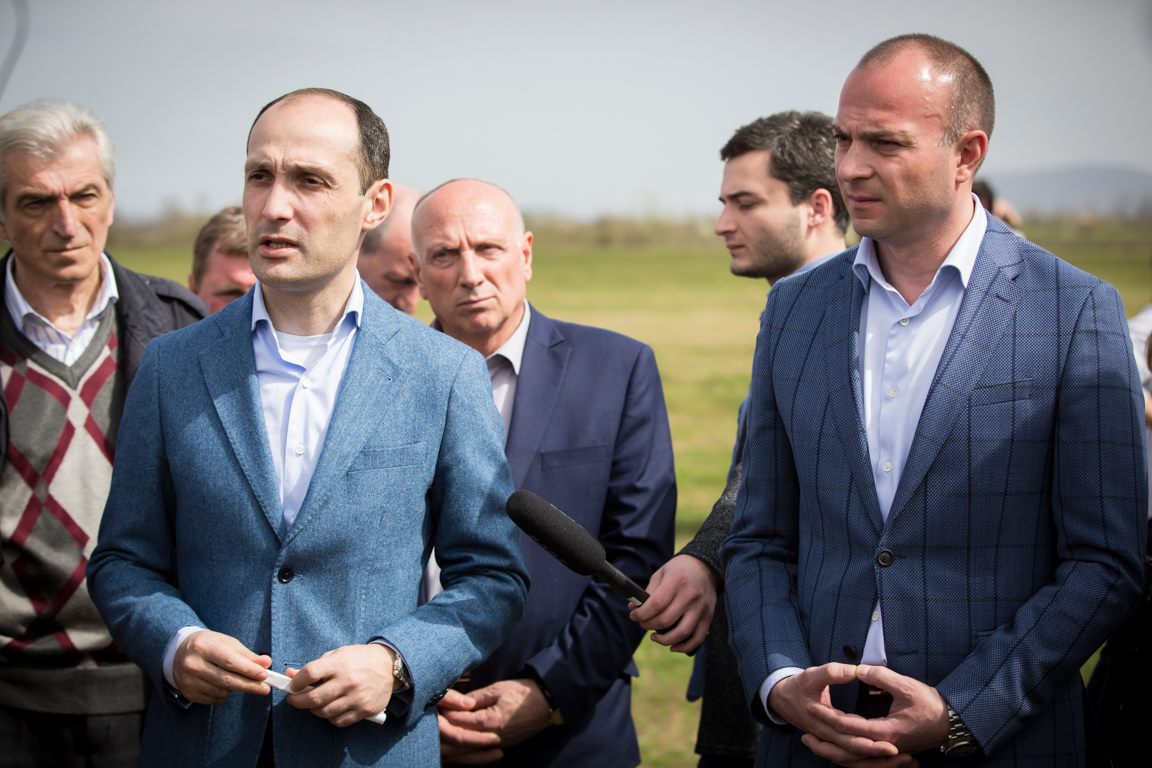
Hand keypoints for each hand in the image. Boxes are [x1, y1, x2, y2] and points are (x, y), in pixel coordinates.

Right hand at [172, 630, 271, 704]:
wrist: (179, 651)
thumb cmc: (209, 645)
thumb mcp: (227, 643)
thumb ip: (247, 655)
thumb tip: (266, 663)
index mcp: (203, 646)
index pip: (230, 661)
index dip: (248, 670)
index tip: (264, 675)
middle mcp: (193, 664)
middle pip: (226, 680)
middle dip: (249, 685)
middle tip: (265, 688)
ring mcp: (188, 680)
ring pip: (221, 691)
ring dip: (236, 688)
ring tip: (239, 680)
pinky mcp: (188, 692)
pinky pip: (213, 699)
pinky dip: (224, 695)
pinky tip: (224, 686)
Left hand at [285, 644, 394, 726]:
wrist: (389, 666)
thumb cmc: (360, 659)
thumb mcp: (338, 654)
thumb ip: (316, 666)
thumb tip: (291, 675)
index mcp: (340, 663)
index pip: (310, 673)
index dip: (296, 682)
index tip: (292, 685)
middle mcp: (348, 681)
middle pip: (314, 698)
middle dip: (298, 701)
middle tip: (294, 700)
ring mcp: (356, 698)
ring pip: (324, 712)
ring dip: (314, 710)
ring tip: (315, 703)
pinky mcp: (364, 710)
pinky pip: (339, 721)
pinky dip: (330, 717)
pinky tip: (331, 709)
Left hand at [437, 679, 550, 763]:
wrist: (550, 703)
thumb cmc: (524, 692)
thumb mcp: (498, 689)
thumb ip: (475, 698)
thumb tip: (456, 704)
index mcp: (489, 722)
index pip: (458, 722)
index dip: (444, 714)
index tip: (433, 705)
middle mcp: (492, 738)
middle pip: (459, 741)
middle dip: (444, 731)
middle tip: (433, 718)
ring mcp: (498, 744)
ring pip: (467, 752)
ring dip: (452, 742)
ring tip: (441, 730)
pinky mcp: (503, 746)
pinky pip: (478, 753)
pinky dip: (465, 749)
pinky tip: (457, 743)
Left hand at [629, 554, 718, 652]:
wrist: (705, 567)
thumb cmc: (679, 570)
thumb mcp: (661, 573)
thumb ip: (648, 591)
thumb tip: (633, 608)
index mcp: (676, 581)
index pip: (656, 604)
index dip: (641, 614)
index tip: (634, 616)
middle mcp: (690, 595)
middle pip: (666, 620)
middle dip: (648, 626)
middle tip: (643, 624)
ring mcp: (701, 608)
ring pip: (682, 633)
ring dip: (664, 640)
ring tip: (654, 637)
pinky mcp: (708, 617)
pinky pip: (697, 638)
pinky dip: (683, 646)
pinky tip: (672, 645)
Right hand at [769, 663, 908, 766]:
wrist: (782, 698)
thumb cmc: (798, 686)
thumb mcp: (812, 675)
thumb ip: (833, 673)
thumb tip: (856, 671)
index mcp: (822, 722)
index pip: (849, 737)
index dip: (870, 741)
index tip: (892, 743)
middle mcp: (826, 737)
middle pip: (855, 755)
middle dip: (880, 758)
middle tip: (903, 757)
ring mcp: (829, 742)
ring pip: (854, 761)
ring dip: (878, 764)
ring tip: (904, 762)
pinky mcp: (834, 743)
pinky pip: (853, 759)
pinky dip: (870, 762)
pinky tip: (889, 761)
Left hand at [806, 664, 949, 758]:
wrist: (950, 723)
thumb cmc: (930, 704)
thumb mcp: (907, 686)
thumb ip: (881, 677)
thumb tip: (859, 669)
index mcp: (886, 731)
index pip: (850, 726)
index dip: (829, 716)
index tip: (812, 706)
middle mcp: (884, 746)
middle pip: (847, 749)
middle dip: (824, 740)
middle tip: (804, 730)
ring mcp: (886, 751)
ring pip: (853, 759)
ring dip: (832, 752)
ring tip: (812, 743)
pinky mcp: (888, 751)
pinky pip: (862, 758)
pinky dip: (846, 755)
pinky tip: (835, 748)